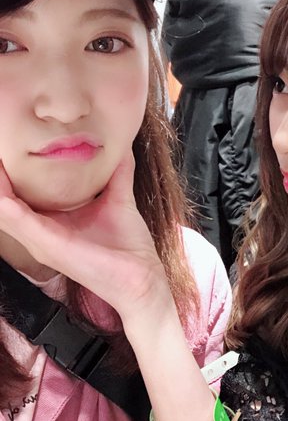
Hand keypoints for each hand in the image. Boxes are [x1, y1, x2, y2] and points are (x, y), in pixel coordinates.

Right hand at [0, 154, 171, 321]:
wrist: (140, 278)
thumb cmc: (127, 247)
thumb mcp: (118, 199)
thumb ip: (116, 172)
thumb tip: (121, 144)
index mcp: (50, 222)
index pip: (19, 194)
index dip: (10, 171)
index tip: (11, 142)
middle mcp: (38, 232)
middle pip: (5, 199)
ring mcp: (39, 240)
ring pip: (2, 206)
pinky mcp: (47, 244)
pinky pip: (15, 218)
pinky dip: (4, 198)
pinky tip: (0, 176)